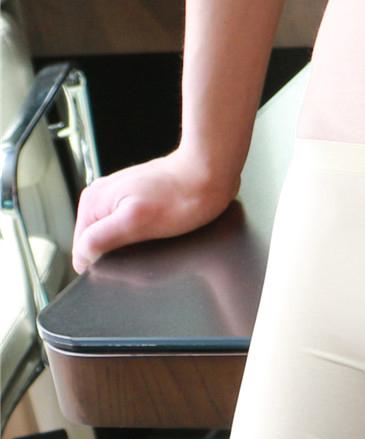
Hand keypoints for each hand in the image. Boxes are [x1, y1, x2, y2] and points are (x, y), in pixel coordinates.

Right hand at [71, 147, 240, 273]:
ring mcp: (120, 198)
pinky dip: (144, 237)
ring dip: (132, 246)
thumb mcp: (136, 222)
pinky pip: (132, 229)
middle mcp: (102, 198)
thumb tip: (82, 256)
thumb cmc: (180, 196)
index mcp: (93, 201)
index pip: (81, 248)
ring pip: (116, 238)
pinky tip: (160, 234)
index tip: (125, 261)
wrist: (209, 174)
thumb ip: (102, 238)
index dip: (101, 263)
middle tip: (144, 248)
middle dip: (118, 254)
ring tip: (155, 237)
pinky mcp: (139, 201)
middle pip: (97, 243)